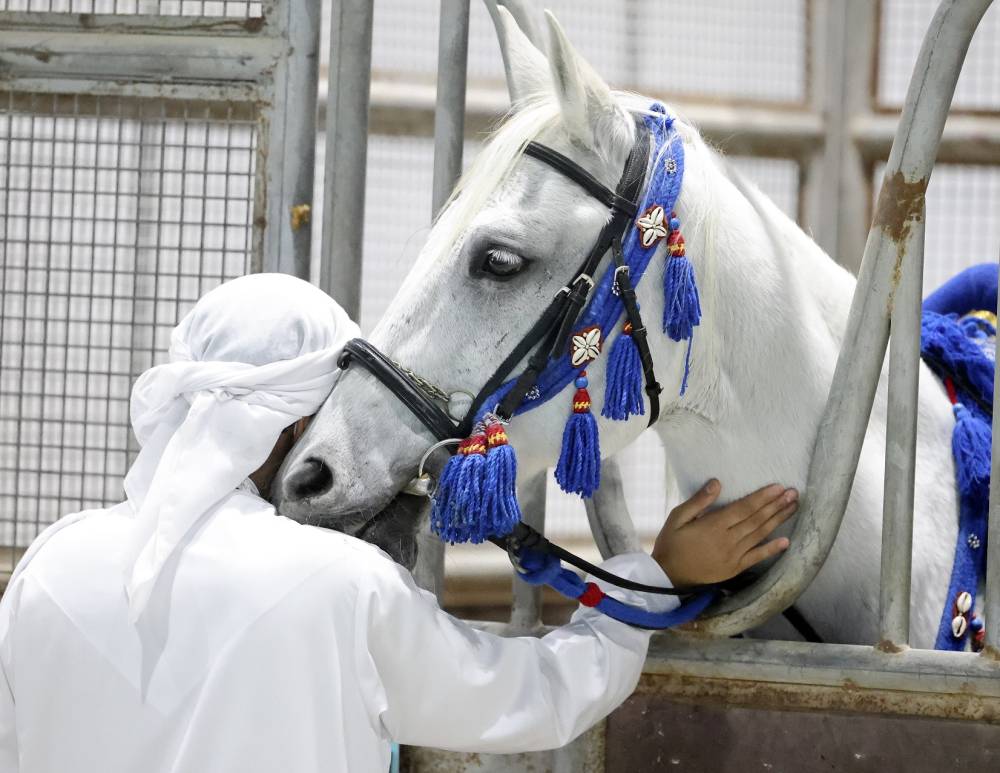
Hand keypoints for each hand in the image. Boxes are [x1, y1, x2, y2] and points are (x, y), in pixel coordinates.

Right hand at [651, 479, 797, 586]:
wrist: (667, 576)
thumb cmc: (671, 544)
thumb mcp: (677, 518)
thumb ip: (698, 501)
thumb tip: (717, 483)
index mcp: (713, 526)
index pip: (744, 508)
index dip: (762, 497)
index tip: (778, 487)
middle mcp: (728, 540)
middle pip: (756, 519)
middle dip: (776, 505)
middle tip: (793, 493)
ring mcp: (733, 556)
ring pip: (760, 535)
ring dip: (778, 520)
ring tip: (793, 507)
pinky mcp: (735, 568)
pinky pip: (757, 557)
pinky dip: (771, 549)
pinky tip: (786, 542)